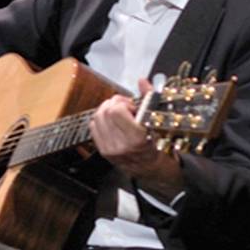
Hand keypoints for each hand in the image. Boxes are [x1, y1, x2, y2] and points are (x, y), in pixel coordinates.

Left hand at [89, 79, 182, 199]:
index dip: (123, 103)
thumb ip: (148, 98)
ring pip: (97, 117)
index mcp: (136, 138)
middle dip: (115, 104)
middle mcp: (120, 145)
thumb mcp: (156, 121)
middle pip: (105, 111)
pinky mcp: (102, 150)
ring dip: (107, 110)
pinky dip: (101, 120)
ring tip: (119, 114)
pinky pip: (93, 126)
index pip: (116, 111)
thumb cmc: (155, 144)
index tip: (132, 107)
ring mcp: (109, 149)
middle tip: (126, 108)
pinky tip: (112, 122)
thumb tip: (142, 81)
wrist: (149, 168)